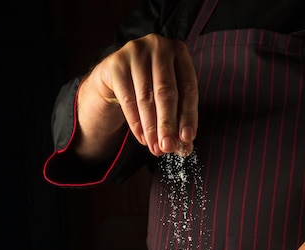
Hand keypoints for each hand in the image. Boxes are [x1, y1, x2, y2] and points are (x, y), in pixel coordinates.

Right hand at [77, 33, 198, 157]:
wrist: (116, 74)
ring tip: (155, 148)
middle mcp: (158, 46)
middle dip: (168, 124)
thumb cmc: (150, 84)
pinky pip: (127, 99)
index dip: (189, 115)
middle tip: (168, 147)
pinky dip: (135, 122)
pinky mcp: (116, 64)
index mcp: (179, 51)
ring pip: (145, 97)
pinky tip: (142, 138)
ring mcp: (135, 52)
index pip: (188, 88)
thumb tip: (186, 146)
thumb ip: (178, 115)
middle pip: (166, 92)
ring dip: (151, 127)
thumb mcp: (168, 93)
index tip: (187, 138)